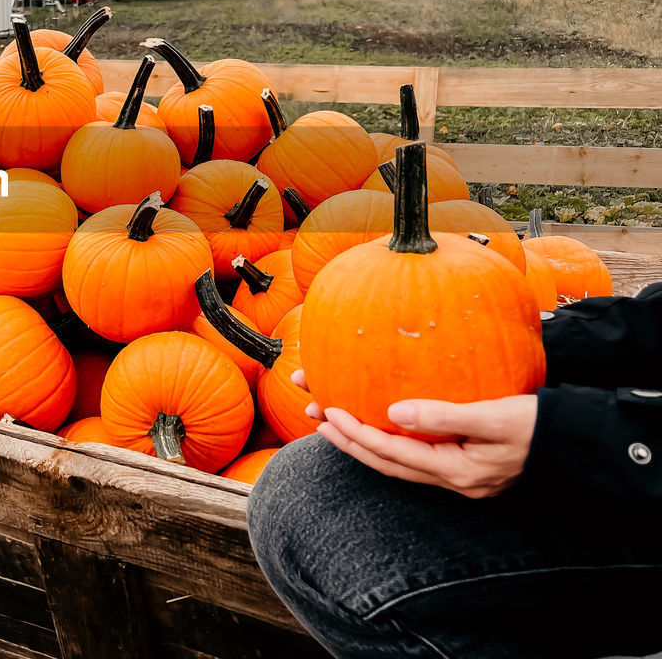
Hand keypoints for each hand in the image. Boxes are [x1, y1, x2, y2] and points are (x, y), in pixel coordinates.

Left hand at [290, 370, 536, 497]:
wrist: (574, 443)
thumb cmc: (538, 425)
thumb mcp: (494, 416)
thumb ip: (444, 416)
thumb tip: (393, 412)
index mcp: (456, 470)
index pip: (391, 454)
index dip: (356, 434)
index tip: (329, 413)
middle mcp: (452, 479)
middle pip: (387, 464)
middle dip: (349, 443)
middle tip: (317, 419)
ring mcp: (458, 477)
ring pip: (398, 464)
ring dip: (365, 445)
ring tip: (335, 426)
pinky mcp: (464, 467)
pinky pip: (415, 459)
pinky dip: (390, 444)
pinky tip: (380, 428)